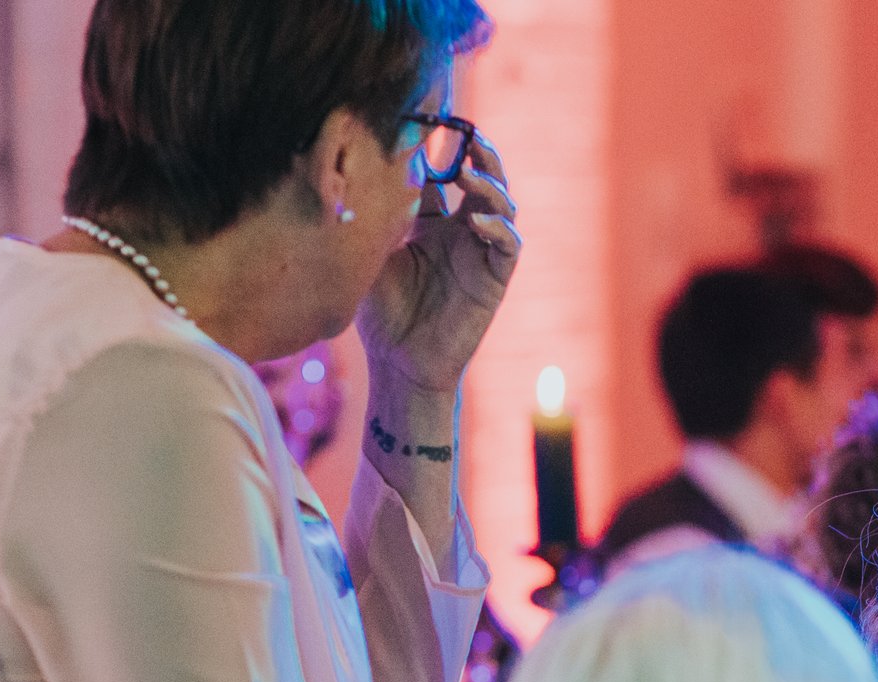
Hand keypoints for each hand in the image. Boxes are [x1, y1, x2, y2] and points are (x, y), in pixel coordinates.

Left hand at [355, 133, 519, 396]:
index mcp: (434, 225)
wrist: (399, 365)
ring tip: (471, 176)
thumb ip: (382, 213)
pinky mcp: (494, 282)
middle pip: (484, 182)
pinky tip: (478, 221)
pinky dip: (498, 230)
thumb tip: (368, 165)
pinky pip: (508, 248)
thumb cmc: (382, 314)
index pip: (447, 176)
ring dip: (492, 188)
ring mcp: (481, 257)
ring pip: (504, 208)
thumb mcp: (374, 253)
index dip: (445, 148)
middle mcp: (462, 235)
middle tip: (469, 135)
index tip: (433, 120)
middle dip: (481, 157)